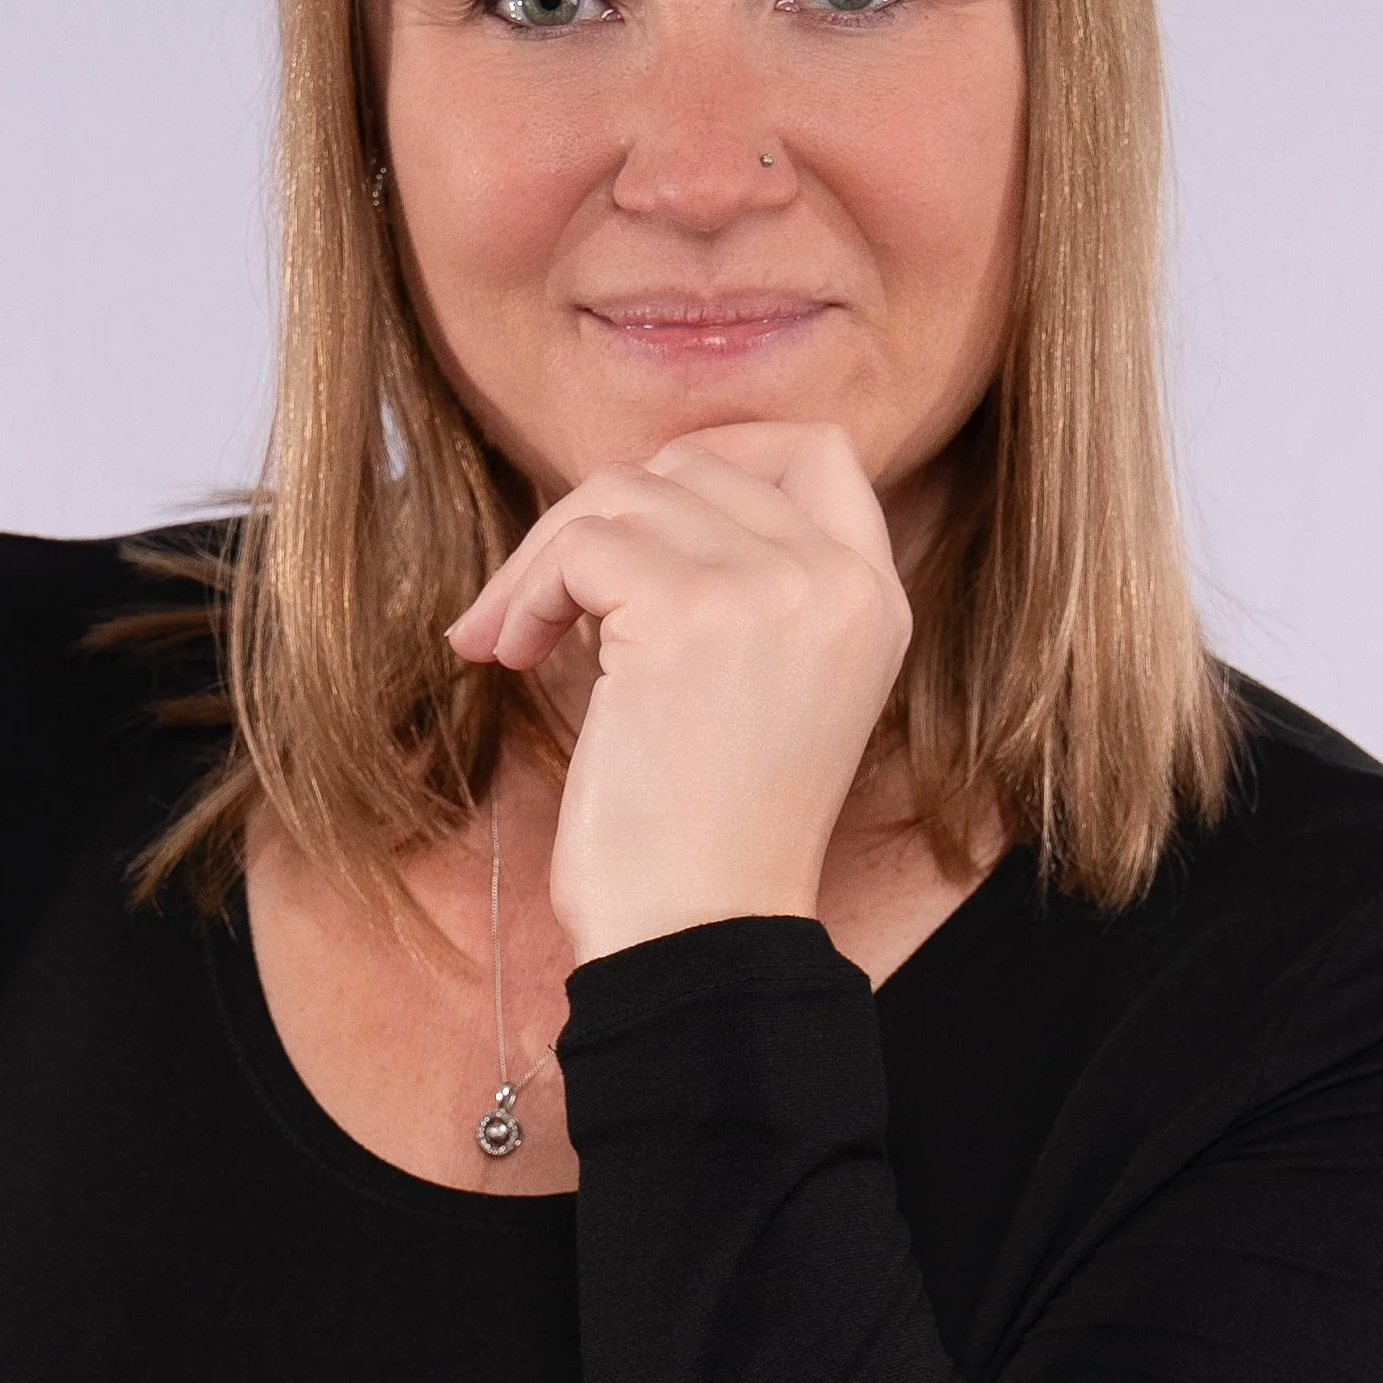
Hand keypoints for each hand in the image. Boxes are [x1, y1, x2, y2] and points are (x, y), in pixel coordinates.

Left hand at [445, 421, 911, 964]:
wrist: (697, 934)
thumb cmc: (705, 834)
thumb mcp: (763, 687)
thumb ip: (739, 586)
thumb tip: (627, 498)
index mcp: (871, 599)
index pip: (817, 448)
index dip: (716, 456)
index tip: (638, 523)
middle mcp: (839, 580)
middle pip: (693, 463)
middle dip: (594, 518)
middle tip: (534, 603)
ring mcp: (772, 588)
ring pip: (623, 493)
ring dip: (542, 558)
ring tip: (511, 638)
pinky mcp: (690, 610)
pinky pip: (580, 544)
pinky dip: (525, 590)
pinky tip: (511, 652)